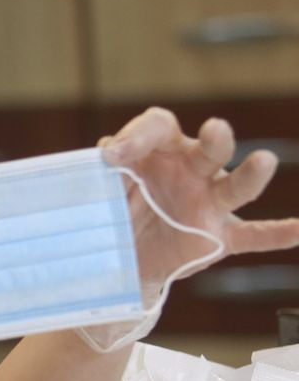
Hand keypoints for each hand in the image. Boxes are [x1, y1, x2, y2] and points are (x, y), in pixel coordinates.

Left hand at [101, 107, 298, 288]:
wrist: (122, 254)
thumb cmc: (115, 206)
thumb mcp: (102, 186)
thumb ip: (101, 171)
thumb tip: (104, 156)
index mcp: (161, 150)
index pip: (158, 126)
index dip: (138, 135)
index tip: (112, 156)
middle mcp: (192, 170)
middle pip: (209, 147)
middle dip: (214, 139)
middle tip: (214, 130)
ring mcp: (209, 203)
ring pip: (235, 187)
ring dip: (251, 174)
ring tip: (264, 161)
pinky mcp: (218, 237)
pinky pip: (252, 235)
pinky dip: (275, 234)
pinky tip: (297, 230)